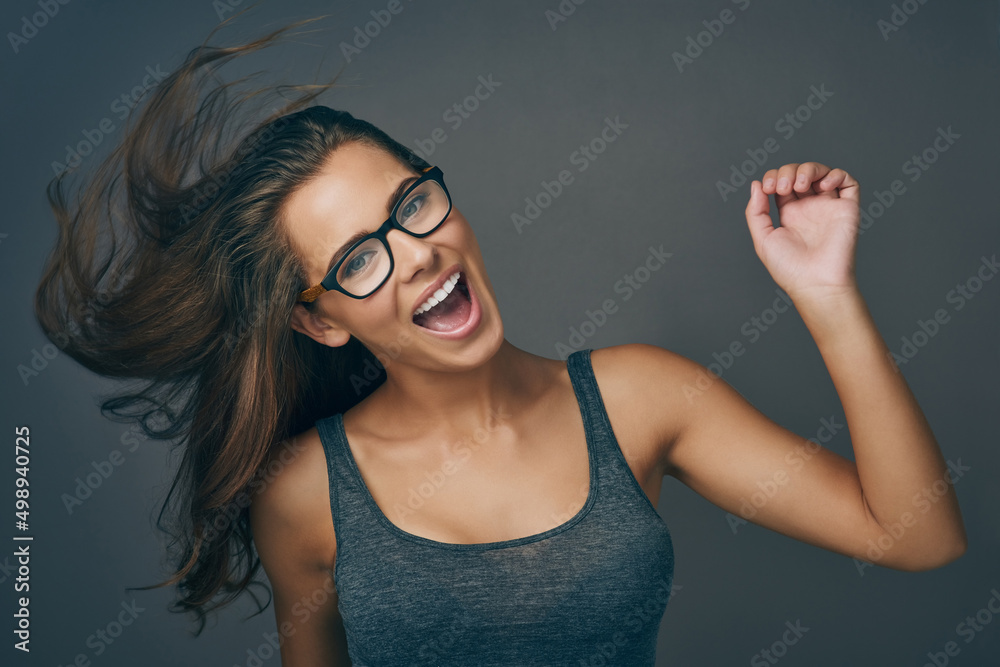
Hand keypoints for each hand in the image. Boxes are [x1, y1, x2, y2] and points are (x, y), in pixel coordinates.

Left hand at [744, 162, 860, 301]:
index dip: (774, 177)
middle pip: (800, 174)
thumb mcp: (763, 238)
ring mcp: (829, 207)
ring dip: (808, 169)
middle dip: (788, 171)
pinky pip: (848, 183)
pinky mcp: (847, 209)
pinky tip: (822, 186)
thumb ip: (756, 211)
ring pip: (822, 173)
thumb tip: (756, 185)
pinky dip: (836, 175)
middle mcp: (810, 208)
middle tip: (782, 187)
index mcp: (790, 214)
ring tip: (799, 184)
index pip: (782, 182)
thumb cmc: (789, 268)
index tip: (768, 188)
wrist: (815, 283)